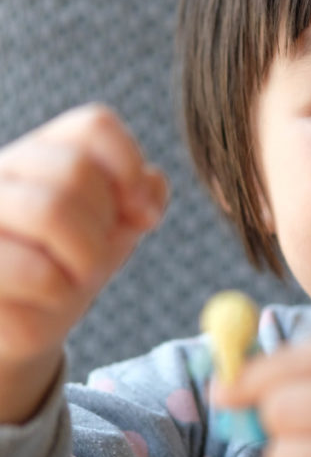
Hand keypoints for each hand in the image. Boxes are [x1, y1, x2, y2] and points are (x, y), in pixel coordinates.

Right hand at [0, 104, 167, 423]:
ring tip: (73, 280)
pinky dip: (59, 294)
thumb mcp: (109, 230)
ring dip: (86, 260)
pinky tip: (43, 301)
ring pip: (51, 210)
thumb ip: (136, 199)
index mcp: (38, 155)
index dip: (130, 168)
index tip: (141, 212)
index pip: (95, 127)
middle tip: (94, 260)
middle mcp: (0, 174)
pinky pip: (37, 272)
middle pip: (76, 171)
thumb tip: (150, 189)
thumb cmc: (64, 270)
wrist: (16, 329)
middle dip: (104, 227)